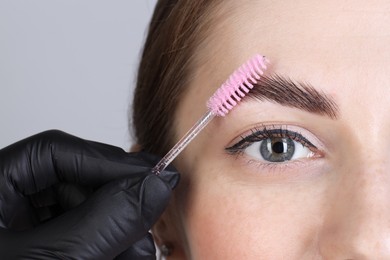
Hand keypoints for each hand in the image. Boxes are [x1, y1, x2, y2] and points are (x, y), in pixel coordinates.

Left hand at [0, 130, 178, 258]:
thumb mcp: (54, 258)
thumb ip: (104, 221)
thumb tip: (155, 186)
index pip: (56, 151)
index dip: (109, 160)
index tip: (150, 176)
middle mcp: (12, 203)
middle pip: (79, 182)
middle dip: (119, 205)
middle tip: (146, 224)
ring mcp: (32, 229)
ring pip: (91, 211)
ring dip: (122, 232)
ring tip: (136, 252)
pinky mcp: (51, 246)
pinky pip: (89, 235)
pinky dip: (114, 247)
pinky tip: (126, 254)